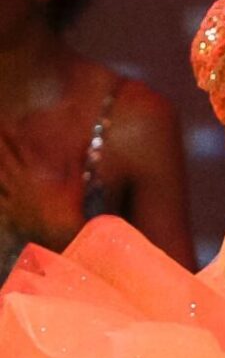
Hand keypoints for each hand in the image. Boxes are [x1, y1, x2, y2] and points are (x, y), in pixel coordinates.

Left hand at [0, 128, 85, 249]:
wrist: (61, 234)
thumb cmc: (70, 208)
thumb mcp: (76, 183)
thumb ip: (75, 163)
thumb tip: (82, 146)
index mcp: (36, 172)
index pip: (21, 148)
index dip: (12, 135)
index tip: (5, 123)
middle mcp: (21, 180)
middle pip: (4, 157)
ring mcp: (13, 195)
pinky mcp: (9, 209)